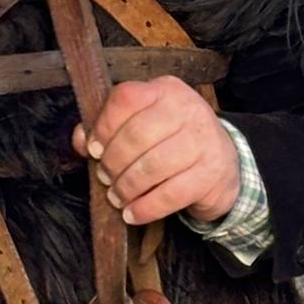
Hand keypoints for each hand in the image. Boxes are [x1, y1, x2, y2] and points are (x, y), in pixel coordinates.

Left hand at [72, 79, 239, 225]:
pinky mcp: (211, 174)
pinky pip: (170, 195)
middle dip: (113, 162)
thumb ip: (110, 128)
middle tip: (105, 178)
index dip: (104, 126)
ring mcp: (203, 141)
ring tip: (117, 197)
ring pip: (153, 167)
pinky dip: (145, 208)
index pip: (126, 98)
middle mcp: (188, 109)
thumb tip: (80, 139)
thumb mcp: (145, 124)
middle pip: (137, 135)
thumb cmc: (173, 141)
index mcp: (165, 90)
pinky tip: (132, 214)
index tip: (94, 149)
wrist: (224, 162)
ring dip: (127, 187)